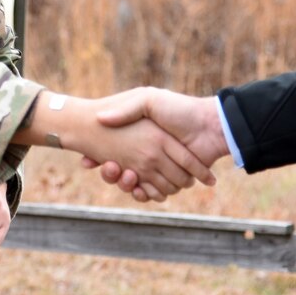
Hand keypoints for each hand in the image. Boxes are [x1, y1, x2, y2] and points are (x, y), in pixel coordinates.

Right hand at [15, 92, 214, 201]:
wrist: (209, 126)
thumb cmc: (180, 110)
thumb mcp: (149, 100)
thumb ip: (127, 109)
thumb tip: (101, 118)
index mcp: (139, 137)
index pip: (110, 152)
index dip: (96, 158)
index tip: (86, 160)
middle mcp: (146, 154)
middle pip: (117, 172)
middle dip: (108, 173)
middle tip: (107, 167)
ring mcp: (157, 169)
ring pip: (131, 185)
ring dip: (124, 184)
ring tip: (125, 174)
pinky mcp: (169, 181)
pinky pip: (150, 194)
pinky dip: (143, 194)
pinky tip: (137, 186)